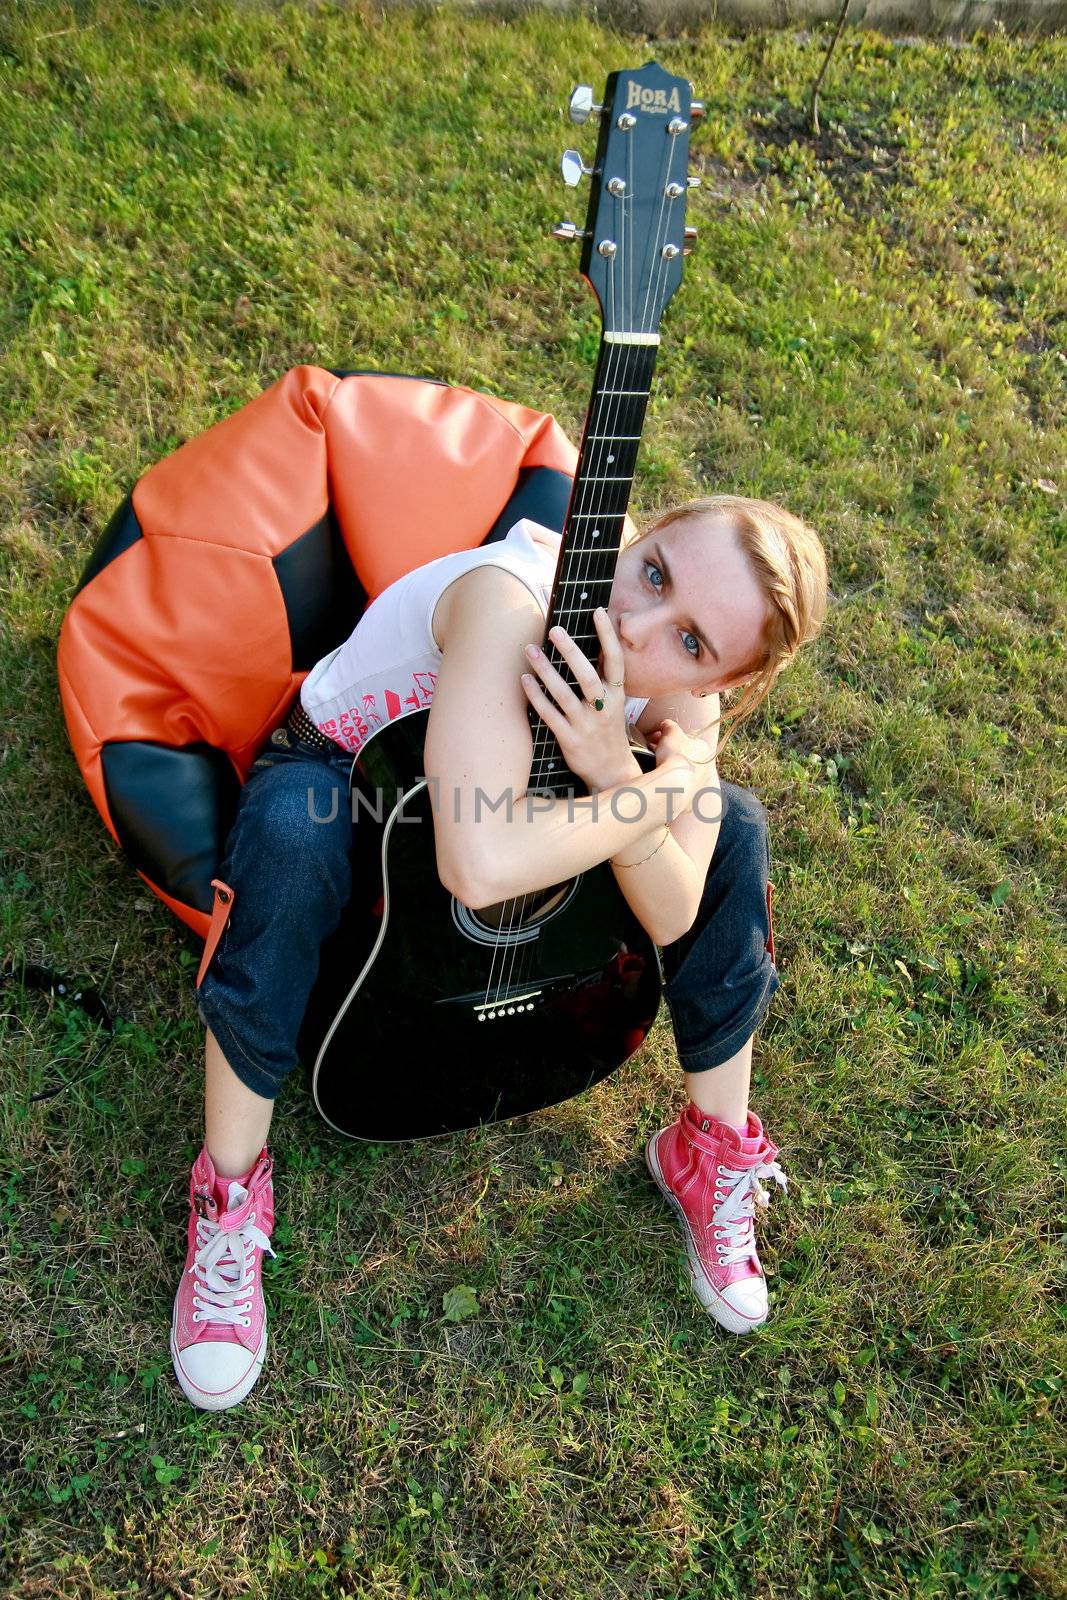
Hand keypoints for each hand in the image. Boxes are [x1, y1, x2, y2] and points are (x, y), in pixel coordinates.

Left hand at [520, 607, 638, 791]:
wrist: (612, 772)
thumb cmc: (607, 729)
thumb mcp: (614, 704)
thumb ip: (604, 679)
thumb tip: (588, 645)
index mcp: (617, 696)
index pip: (616, 660)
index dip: (608, 636)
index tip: (598, 611)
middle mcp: (603, 708)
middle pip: (587, 676)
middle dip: (570, 652)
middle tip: (554, 630)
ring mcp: (586, 725)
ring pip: (564, 695)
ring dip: (545, 671)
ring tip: (529, 650)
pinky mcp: (570, 740)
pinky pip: (550, 715)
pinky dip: (536, 697)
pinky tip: (524, 680)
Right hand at [647, 719, 718, 811]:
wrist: (673, 786)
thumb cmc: (674, 756)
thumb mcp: (671, 732)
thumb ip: (669, 725)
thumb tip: (666, 724)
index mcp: (705, 750)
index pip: (689, 741)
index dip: (672, 740)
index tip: (658, 741)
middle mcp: (707, 769)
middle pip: (687, 759)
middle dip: (671, 756)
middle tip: (654, 755)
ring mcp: (700, 787)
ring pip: (685, 776)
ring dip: (672, 772)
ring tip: (656, 771)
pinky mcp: (692, 802)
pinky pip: (680, 793)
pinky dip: (671, 789)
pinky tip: (660, 786)